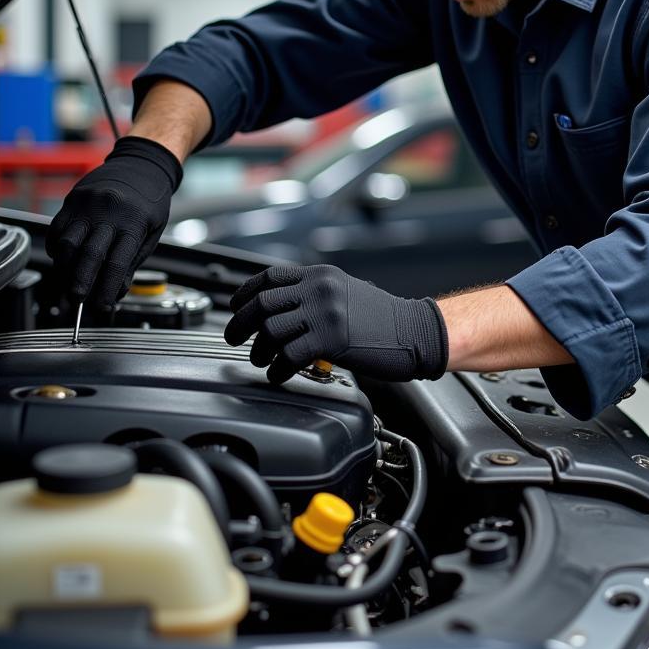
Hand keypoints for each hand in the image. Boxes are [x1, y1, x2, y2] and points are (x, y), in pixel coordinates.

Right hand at [46, 136, 182, 310]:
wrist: (141, 164)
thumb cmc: (150, 201)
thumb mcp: (152, 231)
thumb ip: (134, 260)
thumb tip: (118, 291)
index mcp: (134, 223)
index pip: (117, 264)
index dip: (108, 289)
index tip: (103, 307)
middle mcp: (109, 213)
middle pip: (89, 255)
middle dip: (81, 283)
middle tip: (78, 300)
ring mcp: (88, 205)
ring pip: (68, 243)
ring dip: (66, 268)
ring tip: (69, 281)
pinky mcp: (73, 200)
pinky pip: (58, 230)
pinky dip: (58, 249)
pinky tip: (65, 259)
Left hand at [224, 264, 448, 384]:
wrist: (415, 331)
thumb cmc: (384, 318)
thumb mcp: (346, 291)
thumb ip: (314, 294)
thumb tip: (280, 308)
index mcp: (321, 275)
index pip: (270, 277)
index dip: (245, 293)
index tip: (235, 306)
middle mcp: (320, 289)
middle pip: (263, 303)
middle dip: (241, 324)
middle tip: (234, 338)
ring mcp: (325, 313)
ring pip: (271, 330)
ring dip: (259, 350)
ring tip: (261, 360)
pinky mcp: (331, 339)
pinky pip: (288, 354)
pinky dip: (277, 368)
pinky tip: (279, 373)